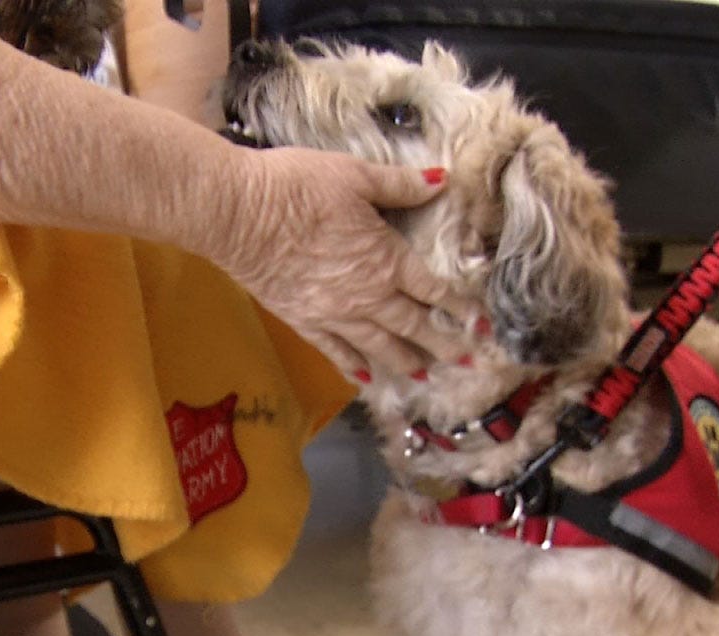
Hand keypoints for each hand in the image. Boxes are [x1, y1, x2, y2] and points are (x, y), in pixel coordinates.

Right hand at [209, 147, 473, 378]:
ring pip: (378, 346)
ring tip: (422, 376)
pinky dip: (353, 366)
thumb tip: (442, 181)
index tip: (480, 325)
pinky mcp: (302, 320)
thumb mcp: (355, 175)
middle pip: (411, 325)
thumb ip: (401, 184)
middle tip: (464, 362)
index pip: (432, 289)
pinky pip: (335, 351)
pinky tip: (365, 377)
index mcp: (386, 258)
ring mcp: (333, 313)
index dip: (460, 308)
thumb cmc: (296, 187)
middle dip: (441, 345)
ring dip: (403, 362)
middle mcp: (366, 295)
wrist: (238, 214)